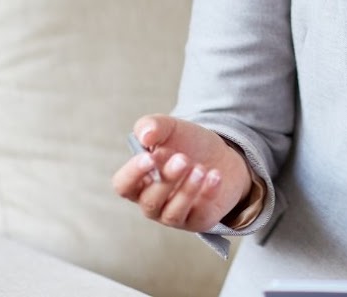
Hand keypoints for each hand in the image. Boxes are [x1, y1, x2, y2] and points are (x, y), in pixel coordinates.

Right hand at [110, 114, 252, 231]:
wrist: (222, 155)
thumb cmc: (187, 145)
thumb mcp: (170, 128)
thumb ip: (151, 126)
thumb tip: (145, 136)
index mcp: (139, 181)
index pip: (124, 185)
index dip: (133, 174)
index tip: (150, 157)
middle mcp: (153, 202)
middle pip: (150, 201)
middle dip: (167, 180)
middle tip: (183, 159)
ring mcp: (174, 215)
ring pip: (172, 213)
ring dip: (187, 190)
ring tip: (201, 168)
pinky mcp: (199, 220)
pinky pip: (200, 216)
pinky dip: (208, 194)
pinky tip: (215, 176)